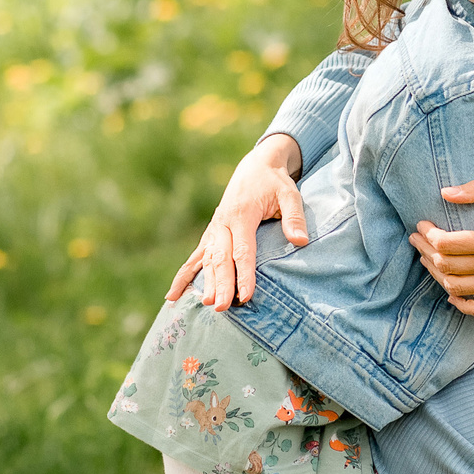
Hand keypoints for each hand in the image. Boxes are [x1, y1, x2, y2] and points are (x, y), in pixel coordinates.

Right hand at [168, 134, 308, 306]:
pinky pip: (195, 257)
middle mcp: (223, 223)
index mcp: (242, 214)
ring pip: (206, 260)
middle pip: (220, 258)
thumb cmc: (274, 182)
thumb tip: (301, 241)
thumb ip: (294, 216)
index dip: (243, 274)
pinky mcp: (211, 234)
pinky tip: (172, 296)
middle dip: (221, 284)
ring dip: (205, 282)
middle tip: (222, 307)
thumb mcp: (289, 193)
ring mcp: (214, 229)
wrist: (255, 166)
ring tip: (206, 304)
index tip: (245, 295)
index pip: (242, 250)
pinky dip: (183, 276)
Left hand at [409, 181, 473, 315]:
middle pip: (447, 265)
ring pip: (457, 287)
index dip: (429, 235)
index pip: (448, 244)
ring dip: (437, 273)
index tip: (423, 226)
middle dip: (426, 251)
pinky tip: (450, 291)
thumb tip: (445, 192)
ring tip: (429, 260)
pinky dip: (460, 303)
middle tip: (417, 240)